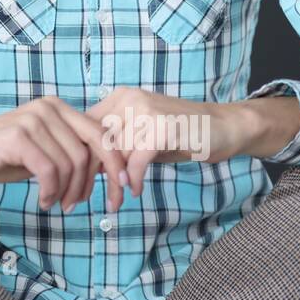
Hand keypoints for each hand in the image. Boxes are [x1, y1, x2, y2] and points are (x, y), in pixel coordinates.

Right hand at [0, 97, 129, 213]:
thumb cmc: (0, 156)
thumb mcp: (42, 152)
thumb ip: (70, 152)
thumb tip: (109, 168)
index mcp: (57, 108)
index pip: (100, 134)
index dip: (115, 164)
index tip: (122, 189)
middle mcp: (47, 108)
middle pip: (88, 152)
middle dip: (90, 185)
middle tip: (76, 206)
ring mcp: (32, 120)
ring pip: (69, 164)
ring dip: (66, 192)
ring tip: (55, 204)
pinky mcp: (17, 136)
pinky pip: (49, 171)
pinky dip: (50, 192)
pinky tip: (43, 201)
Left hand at [83, 89, 252, 201]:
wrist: (223, 127)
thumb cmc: (179, 136)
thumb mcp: (141, 137)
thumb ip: (115, 146)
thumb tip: (87, 169)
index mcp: (119, 98)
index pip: (85, 128)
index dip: (78, 158)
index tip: (76, 185)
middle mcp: (128, 99)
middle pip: (96, 142)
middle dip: (91, 175)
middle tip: (85, 200)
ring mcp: (146, 110)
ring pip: (116, 154)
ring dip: (114, 184)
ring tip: (115, 202)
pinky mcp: (162, 127)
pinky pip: (137, 160)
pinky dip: (134, 180)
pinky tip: (136, 191)